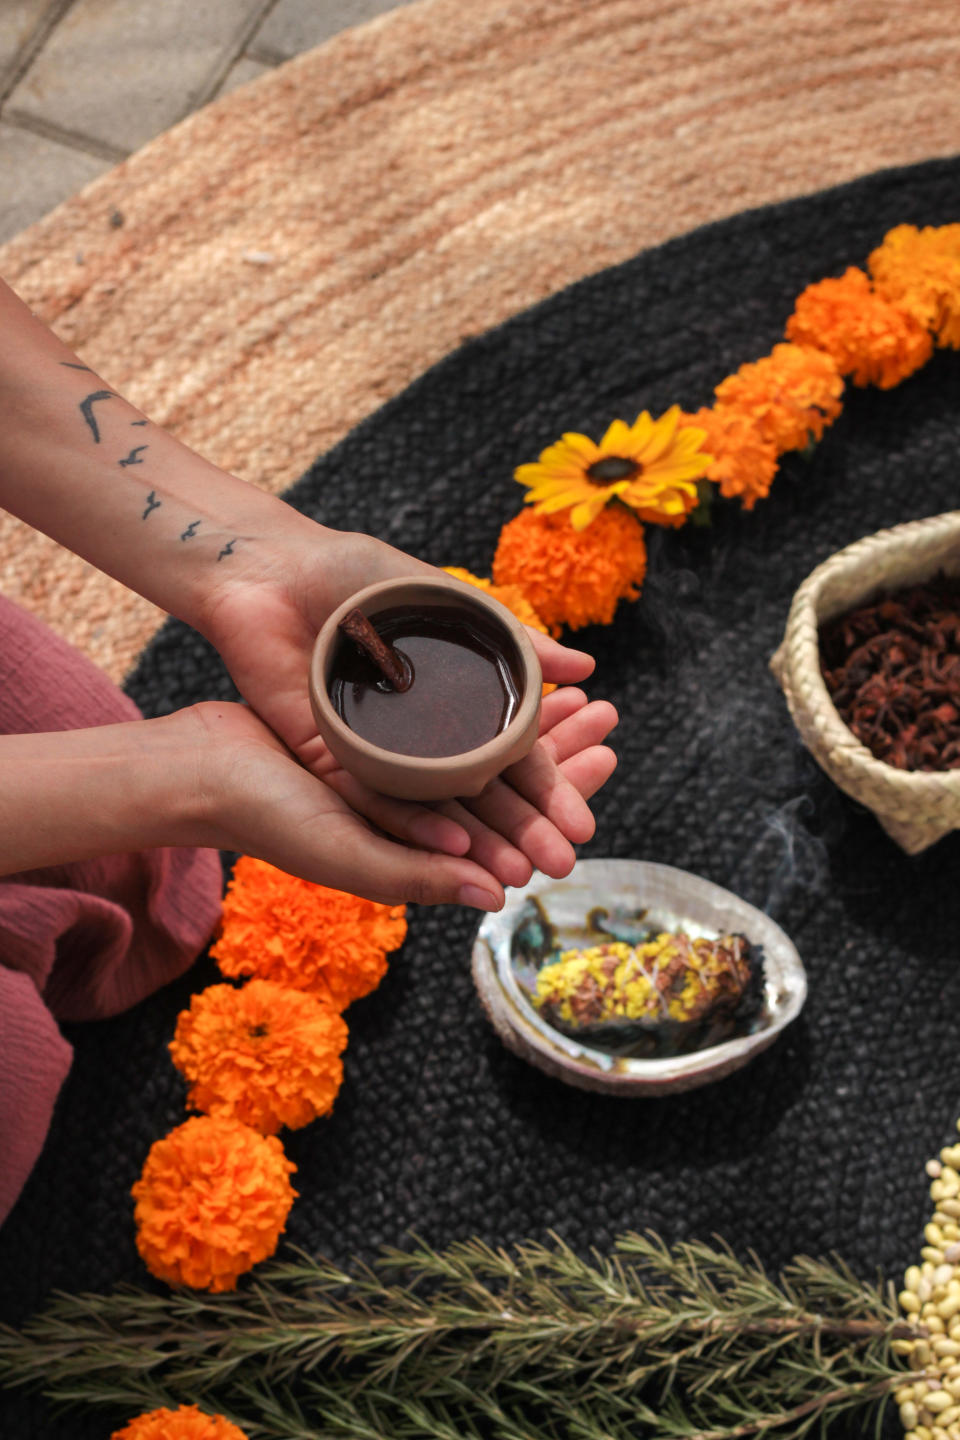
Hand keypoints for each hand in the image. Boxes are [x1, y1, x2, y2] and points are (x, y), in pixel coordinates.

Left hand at [198, 512, 617, 901]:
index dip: (547, 791)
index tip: (582, 825)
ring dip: (480, 843)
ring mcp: (372, 752)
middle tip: (566, 863)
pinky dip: (415, 823)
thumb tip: (585, 669)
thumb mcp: (447, 602)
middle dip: (524, 830)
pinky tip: (458, 846)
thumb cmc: (354, 574)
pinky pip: (375, 798)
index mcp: (447, 703)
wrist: (270, 565)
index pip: (508, 758)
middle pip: (479, 794)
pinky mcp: (327, 759)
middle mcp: (414, 736)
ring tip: (523, 872)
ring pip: (434, 809)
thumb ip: (510, 640)